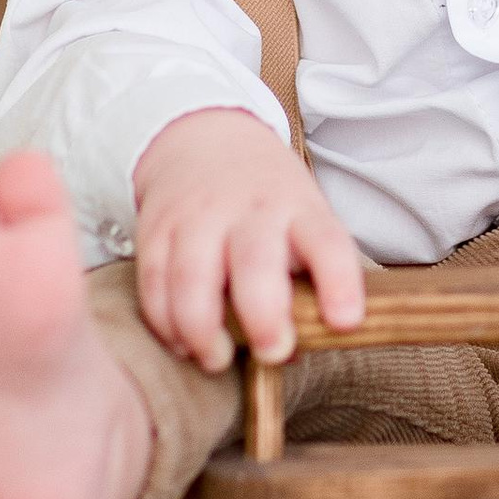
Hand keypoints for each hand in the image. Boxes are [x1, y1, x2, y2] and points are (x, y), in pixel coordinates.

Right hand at [131, 109, 367, 375]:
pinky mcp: (156, 230)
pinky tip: (181, 342)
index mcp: (298, 208)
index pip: (327, 242)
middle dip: (263, 317)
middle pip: (256, 262)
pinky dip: (164, 321)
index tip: (345, 321)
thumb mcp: (303, 218)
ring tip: (217, 360)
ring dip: (203, 329)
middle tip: (272, 352)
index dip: (338, 282)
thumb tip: (303, 347)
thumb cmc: (267, 199)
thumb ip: (309, 277)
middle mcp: (250, 210)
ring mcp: (198, 217)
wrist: (205, 138)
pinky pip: (153, 282)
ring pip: (193, 278)